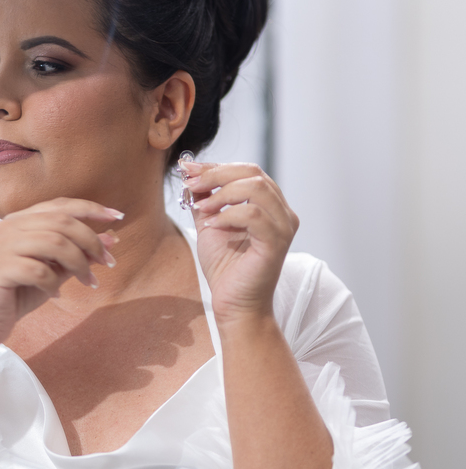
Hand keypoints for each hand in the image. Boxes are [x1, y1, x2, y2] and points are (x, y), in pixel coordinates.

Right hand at [0, 197, 122, 352]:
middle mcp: (7, 227)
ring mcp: (0, 247)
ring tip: (88, 282)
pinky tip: (55, 296)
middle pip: (61, 221)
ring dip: (79, 263)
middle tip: (108, 262)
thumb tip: (111, 240)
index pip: (59, 205)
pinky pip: (38, 270)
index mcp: (18, 222)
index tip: (117, 217)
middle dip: (91, 241)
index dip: (90, 208)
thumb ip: (76, 255)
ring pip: (54, 242)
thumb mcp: (52, 272)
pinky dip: (54, 284)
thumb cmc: (15, 295)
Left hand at [183, 161, 299, 322]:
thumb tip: (189, 171)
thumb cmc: (224, 266)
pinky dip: (228, 214)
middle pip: (253, 172)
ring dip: (221, 193)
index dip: (215, 166)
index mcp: (268, 204)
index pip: (247, 170)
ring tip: (201, 209)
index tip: (187, 169)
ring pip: (256, 188)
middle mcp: (281, 211)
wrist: (233, 302)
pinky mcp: (277, 242)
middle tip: (190, 184)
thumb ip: (204, 198)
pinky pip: (254, 215)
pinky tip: (212, 225)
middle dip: (216, 174)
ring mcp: (283, 226)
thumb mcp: (209, 223)